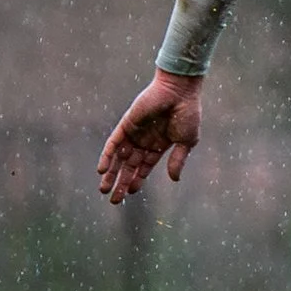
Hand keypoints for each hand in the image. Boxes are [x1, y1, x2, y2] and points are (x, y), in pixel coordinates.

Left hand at [98, 71, 203, 202]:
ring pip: (119, 158)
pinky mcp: (126, 125)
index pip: (144, 166)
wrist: (179, 91)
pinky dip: (107, 156)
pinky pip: (113, 143)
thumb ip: (178, 159)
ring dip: (111, 174)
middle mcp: (144, 140)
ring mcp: (134, 133)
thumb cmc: (188, 113)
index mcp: (160, 145)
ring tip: (104, 189)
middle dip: (122, 182)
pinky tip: (102, 170)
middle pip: (129, 165)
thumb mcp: (187, 141)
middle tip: (114, 199)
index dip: (137, 179)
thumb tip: (174, 179)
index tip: (131, 193)